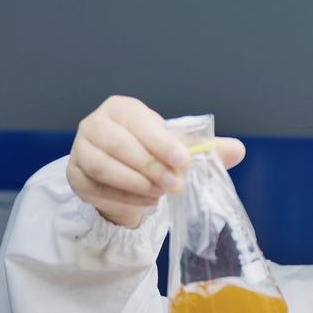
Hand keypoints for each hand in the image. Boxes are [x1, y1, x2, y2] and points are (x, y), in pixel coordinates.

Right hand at [66, 96, 245, 227]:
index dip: (161, 142)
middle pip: (118, 144)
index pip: (139, 121)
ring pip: (102, 166)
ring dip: (135, 184)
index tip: (184, 160)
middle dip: (150, 166)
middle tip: (175, 184)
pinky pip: (95, 188)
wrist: (126, 177)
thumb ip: (205, 148)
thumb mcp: (178, 148)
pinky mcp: (74, 176)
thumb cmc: (152, 154)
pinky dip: (123, 199)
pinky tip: (146, 203)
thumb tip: (237, 150)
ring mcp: (80, 150)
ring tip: (161, 195)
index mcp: (122, 109)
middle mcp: (96, 124)